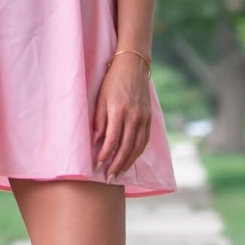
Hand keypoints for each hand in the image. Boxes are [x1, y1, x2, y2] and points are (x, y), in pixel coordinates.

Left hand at [93, 54, 151, 180]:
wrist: (133, 66)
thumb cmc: (112, 81)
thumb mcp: (100, 98)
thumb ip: (99, 120)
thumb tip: (96, 141)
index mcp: (119, 111)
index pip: (112, 140)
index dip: (105, 155)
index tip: (98, 166)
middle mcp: (134, 116)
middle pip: (126, 147)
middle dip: (116, 165)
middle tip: (108, 178)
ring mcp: (143, 118)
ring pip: (137, 147)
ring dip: (128, 162)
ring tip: (119, 174)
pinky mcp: (149, 118)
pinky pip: (144, 140)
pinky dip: (137, 153)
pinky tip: (130, 160)